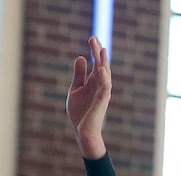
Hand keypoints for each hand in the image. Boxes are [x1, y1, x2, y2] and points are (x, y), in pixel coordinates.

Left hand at [66, 36, 110, 158]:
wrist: (82, 132)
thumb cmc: (80, 112)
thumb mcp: (76, 90)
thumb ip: (79, 75)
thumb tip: (81, 57)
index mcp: (94, 81)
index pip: (96, 63)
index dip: (94, 51)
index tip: (92, 38)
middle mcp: (100, 85)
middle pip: (101, 65)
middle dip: (98, 52)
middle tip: (93, 38)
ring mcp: (102, 93)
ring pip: (105, 75)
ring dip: (103, 62)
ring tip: (101, 50)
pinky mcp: (101, 102)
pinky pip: (104, 89)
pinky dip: (104, 79)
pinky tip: (102, 70)